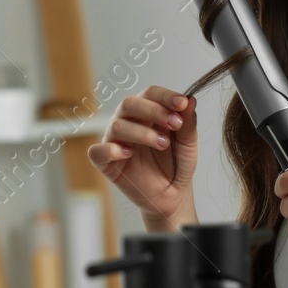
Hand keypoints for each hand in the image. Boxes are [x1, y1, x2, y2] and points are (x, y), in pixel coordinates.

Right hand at [87, 85, 198, 227]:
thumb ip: (188, 122)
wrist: (172, 194)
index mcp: (146, 112)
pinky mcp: (105, 162)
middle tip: (175, 124)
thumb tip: (190, 99)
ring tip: (163, 144)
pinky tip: (129, 153)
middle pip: (129, 103)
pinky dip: (111, 150)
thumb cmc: (177, 164)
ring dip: (142, 133)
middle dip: (153, 111)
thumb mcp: (188, 143)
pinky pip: (97, 151)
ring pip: (117, 126)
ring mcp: (114, 141)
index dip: (165, 96)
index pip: (150, 93)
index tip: (182, 103)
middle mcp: (127, 122)